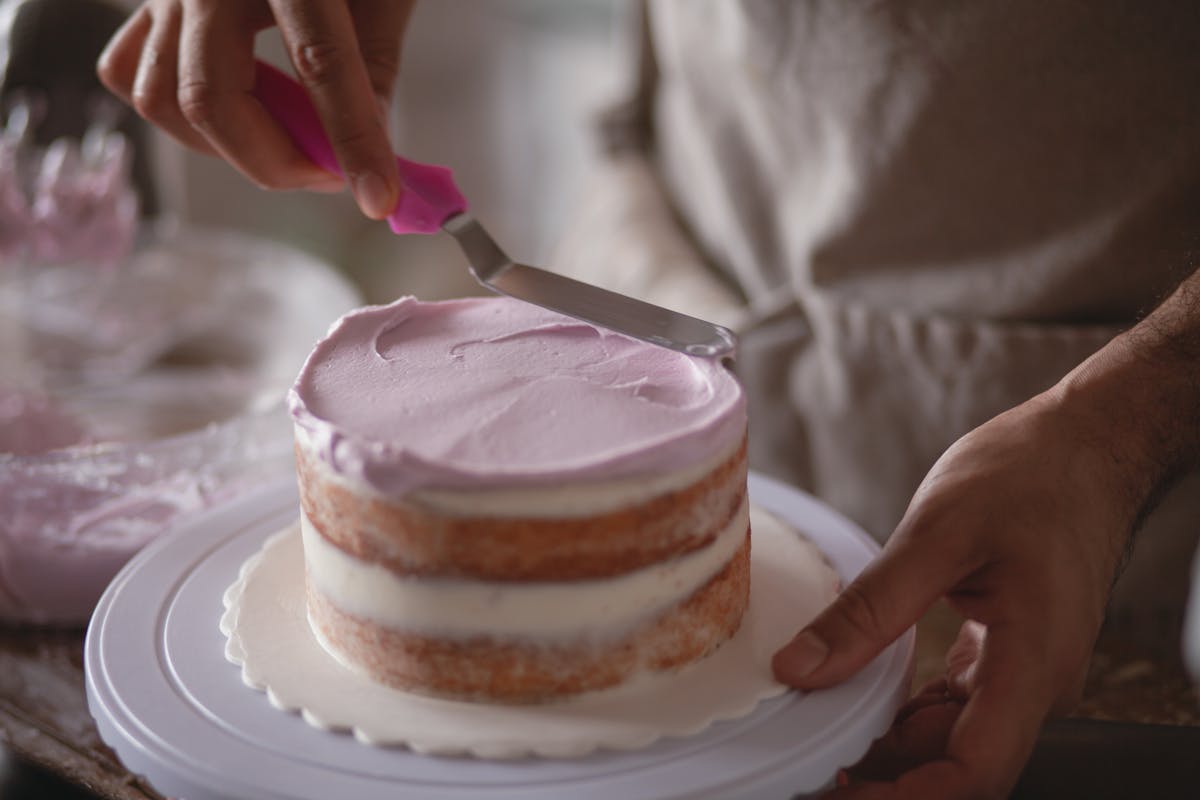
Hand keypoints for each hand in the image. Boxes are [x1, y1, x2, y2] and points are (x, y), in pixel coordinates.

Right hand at [97, 0, 414, 218]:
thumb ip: (375, 61)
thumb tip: (370, 148)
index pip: (321, 62)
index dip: (353, 141)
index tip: (379, 198)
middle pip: (212, 95)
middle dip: (278, 161)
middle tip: (332, 176)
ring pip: (162, 97)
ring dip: (231, 147)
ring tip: (292, 144)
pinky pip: (132, 71)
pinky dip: (179, 113)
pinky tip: (238, 110)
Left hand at [773, 393, 1135, 797]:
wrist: (1083, 443)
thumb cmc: (1031, 476)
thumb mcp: (937, 534)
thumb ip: (870, 608)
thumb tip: (800, 668)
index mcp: (1033, 665)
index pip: (974, 774)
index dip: (904, 799)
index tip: (838, 793)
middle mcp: (1034, 683)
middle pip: (956, 767)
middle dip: (883, 780)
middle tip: (808, 766)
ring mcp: (1022, 670)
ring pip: (951, 739)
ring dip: (889, 749)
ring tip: (818, 737)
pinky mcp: (1005, 651)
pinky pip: (953, 705)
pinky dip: (904, 712)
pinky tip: (858, 699)